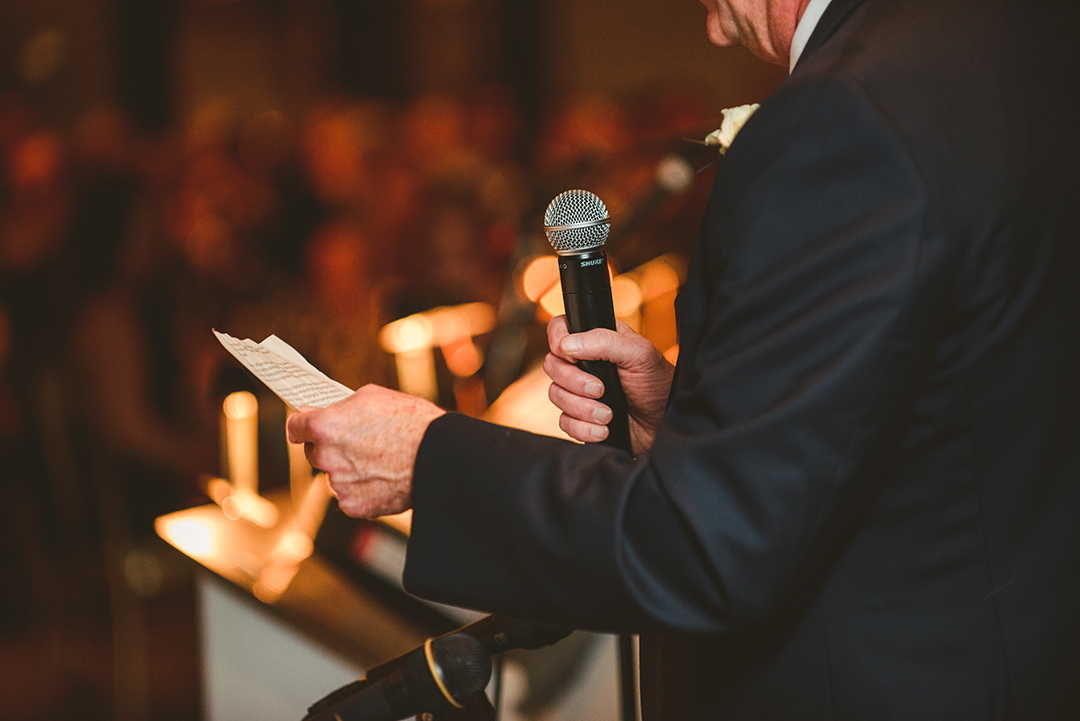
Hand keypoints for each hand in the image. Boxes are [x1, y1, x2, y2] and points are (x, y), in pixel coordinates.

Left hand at [286, 385, 444, 517]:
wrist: (440, 456)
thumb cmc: (412, 422)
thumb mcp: (373, 397)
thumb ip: (341, 407)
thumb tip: (324, 412)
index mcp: (325, 427)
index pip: (294, 427)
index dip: (302, 425)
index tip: (306, 427)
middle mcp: (327, 457)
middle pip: (314, 452)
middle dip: (330, 447)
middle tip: (357, 442)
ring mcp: (340, 484)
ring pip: (335, 476)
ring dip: (348, 470)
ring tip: (379, 460)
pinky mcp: (355, 506)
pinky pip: (350, 496)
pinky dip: (362, 490)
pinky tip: (383, 478)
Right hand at [543, 316, 673, 454]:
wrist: (665, 425)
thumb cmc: (658, 385)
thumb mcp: (639, 354)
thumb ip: (604, 342)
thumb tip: (567, 345)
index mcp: (597, 341)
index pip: (560, 329)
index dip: (558, 341)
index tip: (574, 357)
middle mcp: (585, 364)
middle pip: (552, 365)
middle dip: (574, 382)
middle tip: (600, 390)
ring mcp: (580, 392)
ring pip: (555, 395)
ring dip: (582, 409)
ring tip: (608, 415)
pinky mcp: (580, 418)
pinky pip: (564, 422)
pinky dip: (583, 428)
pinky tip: (604, 429)